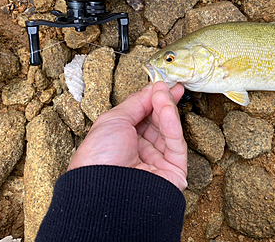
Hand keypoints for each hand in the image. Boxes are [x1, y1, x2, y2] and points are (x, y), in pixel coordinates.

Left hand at [68, 82, 186, 190]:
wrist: (104, 191)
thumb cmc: (99, 157)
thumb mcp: (113, 119)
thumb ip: (137, 102)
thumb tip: (152, 88)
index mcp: (122, 141)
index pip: (142, 116)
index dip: (152, 99)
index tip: (161, 83)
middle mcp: (139, 152)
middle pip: (157, 122)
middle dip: (163, 102)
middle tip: (168, 85)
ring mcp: (157, 162)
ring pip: (168, 131)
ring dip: (167, 110)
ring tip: (166, 93)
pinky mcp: (173, 172)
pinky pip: (176, 145)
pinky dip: (173, 124)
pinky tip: (167, 109)